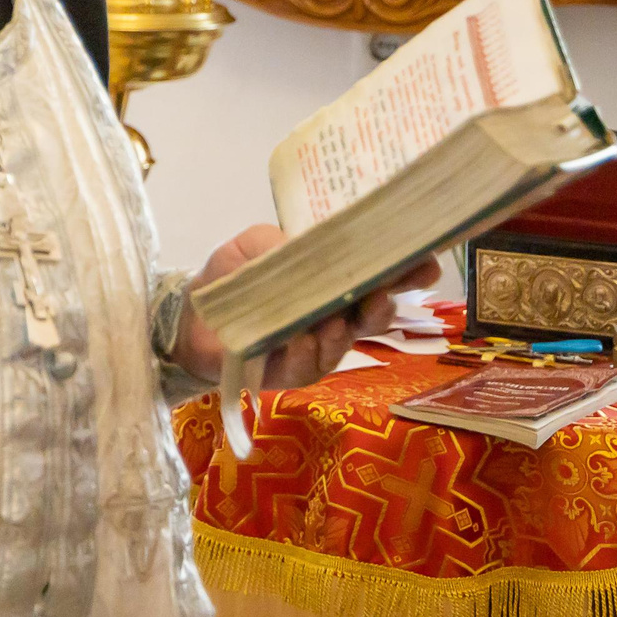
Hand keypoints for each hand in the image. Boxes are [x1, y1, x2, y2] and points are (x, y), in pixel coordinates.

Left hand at [172, 224, 441, 388]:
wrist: (189, 318)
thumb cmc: (232, 278)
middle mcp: (336, 318)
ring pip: (344, 343)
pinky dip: (305, 352)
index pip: (380, 279)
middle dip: (384, 306)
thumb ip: (281, 243)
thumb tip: (307, 250)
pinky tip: (301, 340)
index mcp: (334, 284)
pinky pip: (306, 366)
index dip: (407, 273)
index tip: (427, 264)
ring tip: (335, 319)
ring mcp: (317, 349)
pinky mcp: (291, 373)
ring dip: (342, 330)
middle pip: (374, 315)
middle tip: (383, 296)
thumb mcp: (255, 246)